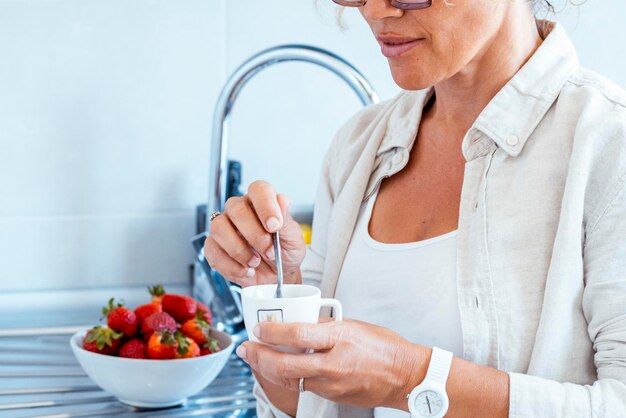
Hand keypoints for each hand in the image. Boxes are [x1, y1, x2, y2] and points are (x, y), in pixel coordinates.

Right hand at [203, 180, 305, 286]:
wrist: (277, 277)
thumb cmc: (284, 253)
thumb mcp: (293, 239)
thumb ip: (286, 220)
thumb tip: (282, 201)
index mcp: (261, 202)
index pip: (258, 189)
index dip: (265, 206)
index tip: (274, 226)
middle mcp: (240, 210)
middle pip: (236, 209)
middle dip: (255, 235)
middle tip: (269, 251)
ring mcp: (224, 227)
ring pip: (219, 228)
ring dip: (239, 250)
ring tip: (255, 262)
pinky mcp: (214, 246)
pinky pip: (212, 251)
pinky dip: (232, 266)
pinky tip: (246, 270)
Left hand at [236, 319, 429, 410]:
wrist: (405, 376)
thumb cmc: (384, 347)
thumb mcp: (354, 325)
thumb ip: (325, 325)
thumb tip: (299, 322)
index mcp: (340, 338)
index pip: (298, 335)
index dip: (272, 333)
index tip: (258, 328)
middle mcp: (334, 363)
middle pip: (285, 365)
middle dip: (259, 357)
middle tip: (246, 348)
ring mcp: (332, 384)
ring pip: (290, 379)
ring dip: (267, 369)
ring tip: (255, 357)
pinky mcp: (332, 396)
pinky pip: (303, 386)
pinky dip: (287, 376)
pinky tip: (279, 368)